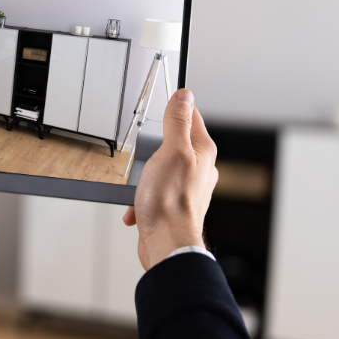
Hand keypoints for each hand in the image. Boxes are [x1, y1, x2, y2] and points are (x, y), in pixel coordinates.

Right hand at [123, 89, 217, 269]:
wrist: (166, 243)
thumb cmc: (170, 201)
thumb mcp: (172, 151)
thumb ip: (178, 122)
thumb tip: (184, 96)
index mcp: (202, 152)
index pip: (191, 116)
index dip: (175, 108)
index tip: (163, 103)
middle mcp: (199, 169)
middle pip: (171, 143)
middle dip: (150, 149)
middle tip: (144, 154)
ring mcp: (186, 187)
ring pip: (158, 168)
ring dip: (142, 176)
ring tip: (140, 185)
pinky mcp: (173, 205)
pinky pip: (152, 192)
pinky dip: (140, 197)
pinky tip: (136, 205)